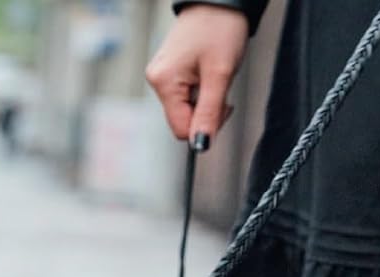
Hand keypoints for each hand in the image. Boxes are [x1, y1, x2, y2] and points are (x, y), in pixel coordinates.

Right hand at [145, 7, 249, 141]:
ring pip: (186, 109)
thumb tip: (201, 145)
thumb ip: (209, 114)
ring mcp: (162, 76)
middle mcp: (157, 80)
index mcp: (164, 82)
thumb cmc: (220, 28)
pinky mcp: (169, 72)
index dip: (205, 125)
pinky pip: (186, 95)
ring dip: (206, 99)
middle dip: (206, 111)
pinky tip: (207, 70)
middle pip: (183, 120)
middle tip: (220, 85)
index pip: (182, 130)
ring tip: (214, 72)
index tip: (223, 105)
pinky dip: (201, 89)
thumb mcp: (220, 75)